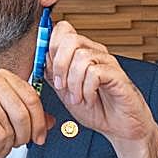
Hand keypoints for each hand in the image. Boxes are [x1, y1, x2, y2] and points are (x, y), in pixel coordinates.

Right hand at [0, 69, 56, 157]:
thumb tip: (51, 122)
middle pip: (25, 115)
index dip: (40, 122)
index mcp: (3, 77)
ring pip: (12, 128)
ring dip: (7, 147)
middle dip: (24, 138)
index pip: (33, 99)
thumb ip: (25, 114)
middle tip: (15, 146)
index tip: (39, 137)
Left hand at [46, 20, 157, 157]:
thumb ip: (53, 73)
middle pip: (70, 38)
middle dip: (59, 65)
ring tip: (77, 97)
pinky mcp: (117, 75)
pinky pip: (94, 72)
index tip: (48, 68)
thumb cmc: (96, 108)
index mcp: (80, 52)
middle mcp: (94, 52)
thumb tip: (39, 57)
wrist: (118, 127)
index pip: (63, 30)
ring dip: (73, 83)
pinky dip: (86, 89)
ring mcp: (107, 62)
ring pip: (81, 57)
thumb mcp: (65, 90)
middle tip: (61, 86)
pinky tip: (89, 98)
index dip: (50, 45)